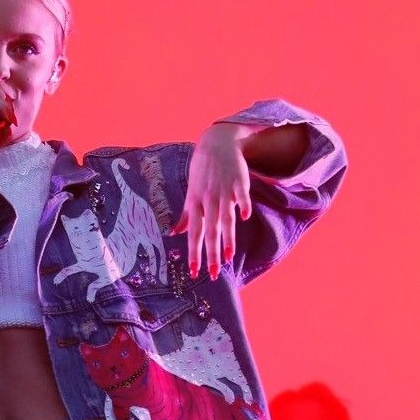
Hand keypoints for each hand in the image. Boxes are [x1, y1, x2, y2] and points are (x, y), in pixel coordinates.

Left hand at [173, 123, 252, 278]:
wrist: (215, 144)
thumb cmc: (202, 172)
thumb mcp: (191, 193)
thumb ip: (185, 215)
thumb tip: (173, 234)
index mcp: (196, 204)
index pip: (194, 234)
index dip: (194, 253)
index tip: (195, 272)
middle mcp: (208, 200)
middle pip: (209, 231)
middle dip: (211, 254)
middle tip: (212, 274)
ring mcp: (224, 191)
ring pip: (225, 218)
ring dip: (227, 238)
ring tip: (228, 258)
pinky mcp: (238, 182)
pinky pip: (241, 195)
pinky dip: (243, 204)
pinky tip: (245, 217)